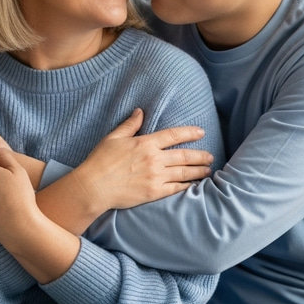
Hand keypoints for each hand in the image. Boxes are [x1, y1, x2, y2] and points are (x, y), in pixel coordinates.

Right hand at [69, 108, 213, 213]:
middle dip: (200, 156)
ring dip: (198, 171)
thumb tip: (140, 111)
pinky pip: (175, 188)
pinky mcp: (153, 192)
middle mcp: (154, 159)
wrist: (93, 187)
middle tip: (210, 156)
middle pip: (184, 156)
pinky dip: (187, 186)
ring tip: (207, 170)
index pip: (173, 135)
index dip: (189, 133)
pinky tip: (194, 185)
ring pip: (183, 173)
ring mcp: (155, 177)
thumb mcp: (114, 138)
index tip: (201, 132)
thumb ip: (130, 125)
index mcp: (145, 143)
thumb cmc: (100, 161)